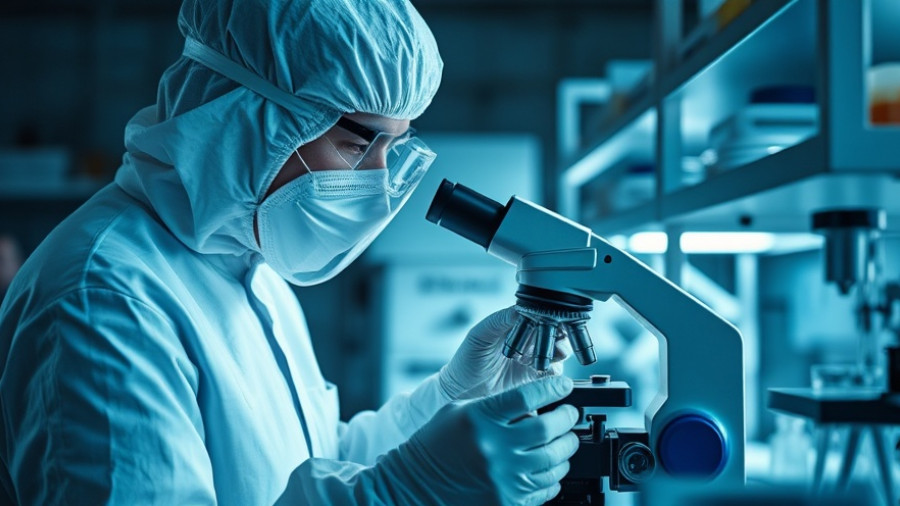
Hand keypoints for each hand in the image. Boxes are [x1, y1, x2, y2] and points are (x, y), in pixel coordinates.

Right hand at [387, 376, 579, 505]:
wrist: (415, 485)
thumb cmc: (437, 446)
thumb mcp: (460, 412)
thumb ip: (496, 406)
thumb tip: (536, 403)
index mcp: (480, 419)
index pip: (527, 396)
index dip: (553, 388)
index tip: (565, 386)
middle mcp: (493, 448)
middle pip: (547, 429)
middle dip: (567, 418)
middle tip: (570, 414)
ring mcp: (502, 478)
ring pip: (553, 460)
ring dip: (566, 448)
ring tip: (566, 441)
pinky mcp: (507, 501)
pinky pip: (545, 487)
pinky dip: (555, 476)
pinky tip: (553, 467)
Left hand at [440, 306, 571, 398]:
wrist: (461, 390)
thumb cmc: (467, 359)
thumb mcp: (480, 335)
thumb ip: (500, 320)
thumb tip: (519, 309)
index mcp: (516, 325)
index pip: (540, 315)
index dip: (550, 316)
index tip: (553, 319)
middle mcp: (528, 341)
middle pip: (556, 332)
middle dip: (561, 334)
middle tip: (558, 339)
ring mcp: (533, 360)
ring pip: (559, 351)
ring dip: (560, 350)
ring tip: (555, 354)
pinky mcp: (535, 379)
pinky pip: (553, 374)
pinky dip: (555, 371)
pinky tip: (547, 370)